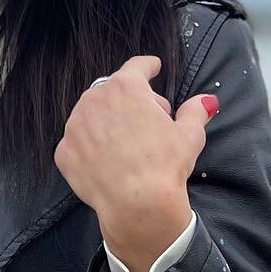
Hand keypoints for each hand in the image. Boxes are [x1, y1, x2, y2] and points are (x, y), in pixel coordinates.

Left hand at [54, 55, 217, 271]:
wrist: (136, 204)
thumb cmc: (165, 165)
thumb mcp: (189, 135)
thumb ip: (195, 111)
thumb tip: (206, 101)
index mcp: (125, 88)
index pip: (137, 67)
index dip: (148, 66)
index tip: (152, 67)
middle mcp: (94, 100)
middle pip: (114, 92)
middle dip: (131, 102)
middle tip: (148, 123)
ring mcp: (75, 127)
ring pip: (92, 116)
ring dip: (107, 123)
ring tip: (126, 145)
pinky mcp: (64, 152)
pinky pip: (78, 143)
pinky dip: (90, 148)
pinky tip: (106, 162)